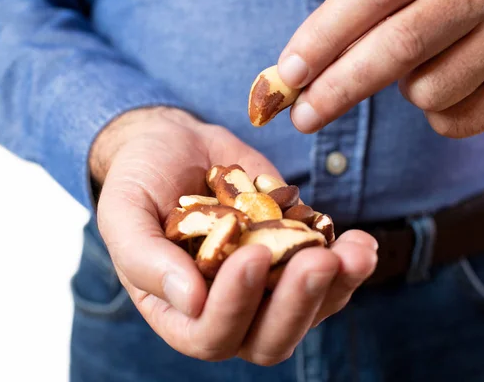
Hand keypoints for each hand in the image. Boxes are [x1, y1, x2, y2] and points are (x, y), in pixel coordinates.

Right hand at [89, 107, 377, 364]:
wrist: (178, 144)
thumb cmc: (142, 178)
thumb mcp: (124, 211)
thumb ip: (143, 259)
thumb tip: (188, 300)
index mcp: (179, 309)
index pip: (210, 334)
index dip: (233, 305)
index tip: (250, 253)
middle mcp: (227, 307)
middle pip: (269, 338)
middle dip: (297, 304)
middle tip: (319, 261)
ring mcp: (267, 286)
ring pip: (310, 311)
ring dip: (337, 287)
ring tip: (357, 251)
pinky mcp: (295, 257)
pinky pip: (330, 277)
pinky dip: (349, 264)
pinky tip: (359, 241)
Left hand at [278, 0, 483, 137]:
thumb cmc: (429, 7)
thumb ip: (344, 21)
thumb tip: (288, 77)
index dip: (324, 37)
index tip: (289, 75)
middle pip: (398, 47)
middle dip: (338, 89)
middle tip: (303, 117)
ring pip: (426, 91)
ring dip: (406, 93)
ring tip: (421, 70)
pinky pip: (453, 121)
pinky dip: (437, 115)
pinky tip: (449, 87)